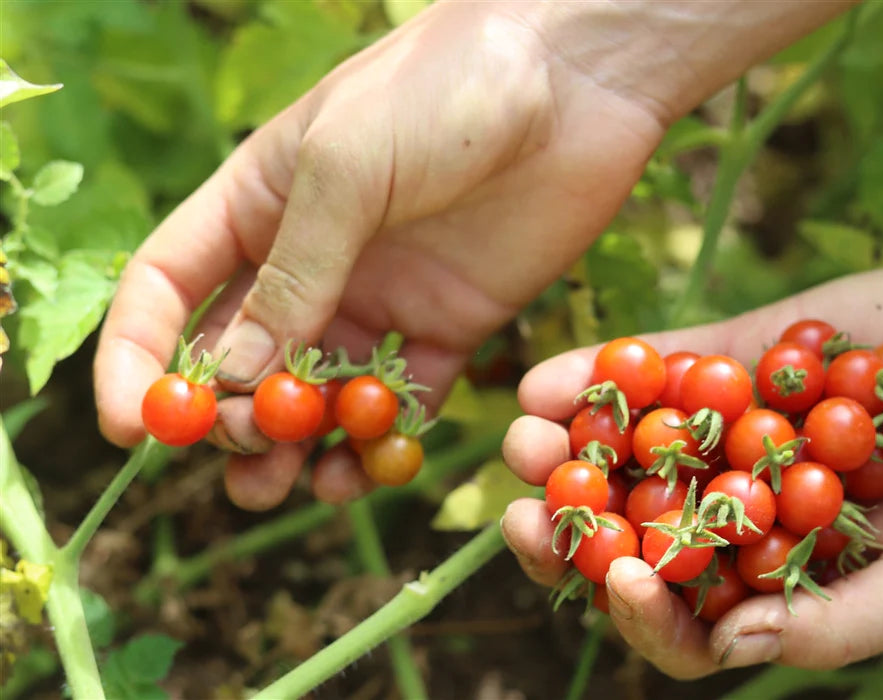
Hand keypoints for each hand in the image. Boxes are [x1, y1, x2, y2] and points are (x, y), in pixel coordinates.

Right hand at [92, 0, 850, 508]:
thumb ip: (294, 272)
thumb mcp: (347, 166)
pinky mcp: (449, 324)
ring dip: (299, 445)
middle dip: (231, 417)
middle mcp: (311, 260)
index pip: (168, 288)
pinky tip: (368, 470)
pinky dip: (382, 441)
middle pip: (241, 358)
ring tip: (293, 485)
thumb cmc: (446, 90)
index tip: (133, 427)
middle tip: (246, 457)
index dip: (139, 358)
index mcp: (258, 206)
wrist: (576, 83)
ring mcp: (379, 297)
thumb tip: (235, 376)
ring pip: (318, 394)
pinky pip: (404, 399)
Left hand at [501, 261, 882, 677]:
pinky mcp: (726, 355)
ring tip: (523, 432)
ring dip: (560, 447)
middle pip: (627, 532)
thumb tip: (729, 643)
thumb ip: (840, 624)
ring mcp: (721, 427)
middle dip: (566, 529)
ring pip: (622, 449)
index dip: (639, 611)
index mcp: (768, 573)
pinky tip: (549, 375)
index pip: (681, 614)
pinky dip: (597, 372)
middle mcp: (732, 502)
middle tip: (521, 513)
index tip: (618, 575)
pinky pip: (651, 368)